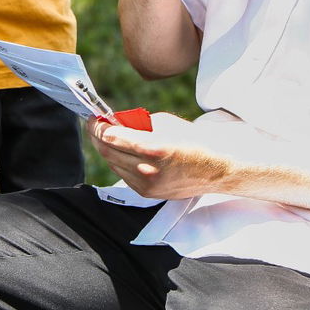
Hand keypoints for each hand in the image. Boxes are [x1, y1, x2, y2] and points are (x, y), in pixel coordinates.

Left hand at [90, 113, 233, 200]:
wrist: (216, 170)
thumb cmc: (193, 141)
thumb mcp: (165, 123)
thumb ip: (138, 123)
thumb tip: (115, 122)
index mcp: (154, 148)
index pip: (112, 137)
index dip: (97, 126)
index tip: (93, 117)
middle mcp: (147, 170)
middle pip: (107, 151)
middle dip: (97, 136)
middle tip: (94, 124)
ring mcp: (146, 184)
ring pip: (112, 164)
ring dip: (106, 148)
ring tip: (106, 135)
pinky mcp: (147, 193)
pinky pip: (122, 174)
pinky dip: (118, 161)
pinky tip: (120, 151)